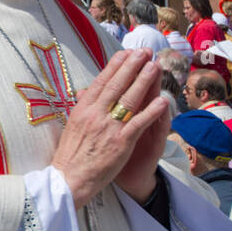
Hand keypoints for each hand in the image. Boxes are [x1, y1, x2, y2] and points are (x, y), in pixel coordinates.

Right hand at [50, 49, 169, 207]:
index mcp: (82, 110)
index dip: (114, 66)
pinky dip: (152, 111)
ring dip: (144, 81)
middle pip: (116, 85)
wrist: (68, 179)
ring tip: (155, 67)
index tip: (125, 53)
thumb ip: (82, 108)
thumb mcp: (71, 126)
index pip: (100, 82)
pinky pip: (140, 122)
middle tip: (143, 52)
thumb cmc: (69, 154)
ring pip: (129, 99)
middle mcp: (95, 114)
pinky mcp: (121, 142)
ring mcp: (108, 127)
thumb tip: (84, 92)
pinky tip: (163, 101)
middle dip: (131, 66)